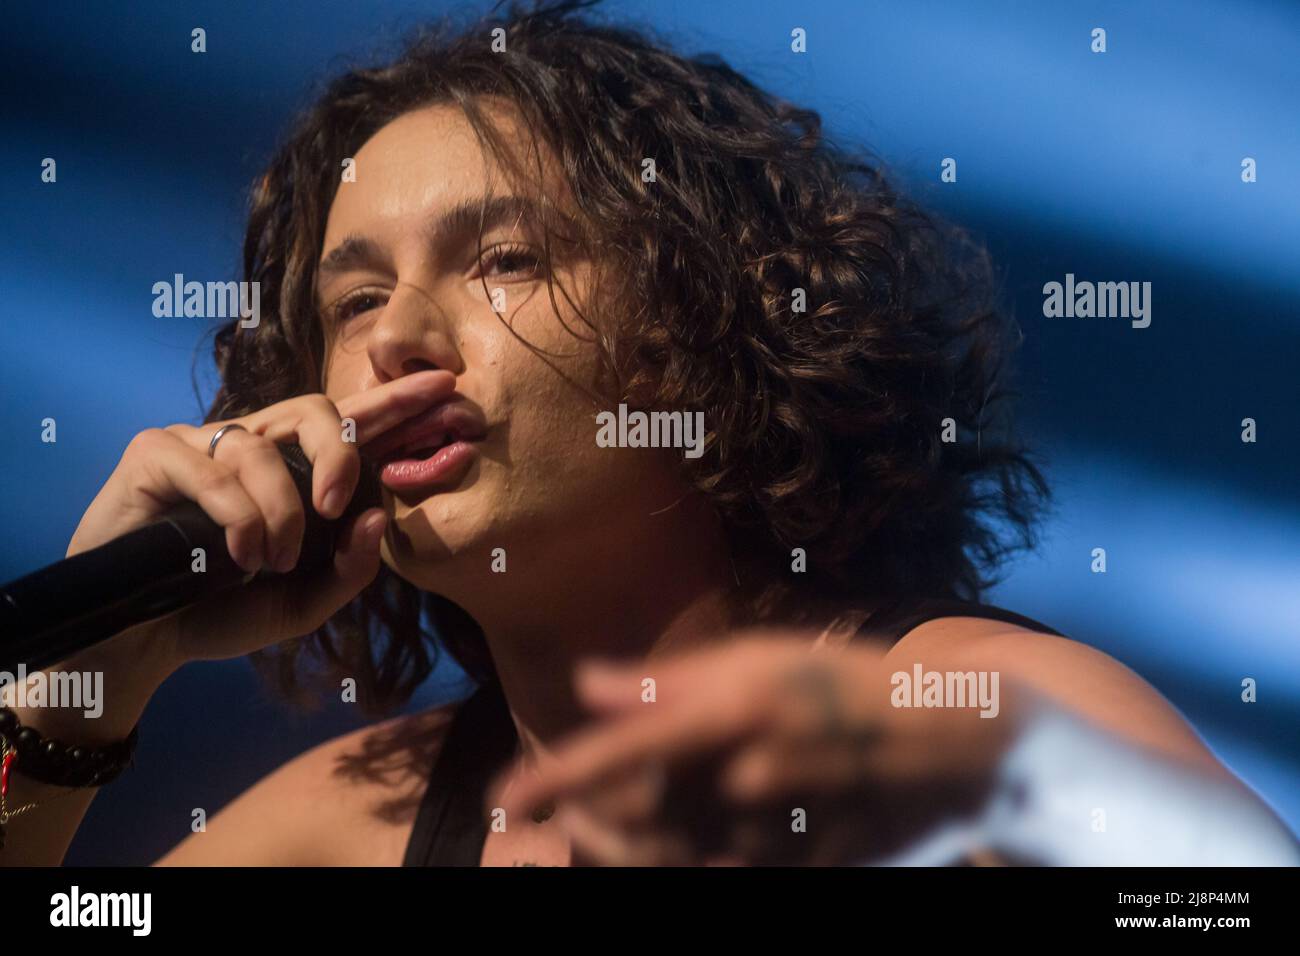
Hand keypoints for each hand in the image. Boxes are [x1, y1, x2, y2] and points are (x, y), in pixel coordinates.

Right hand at [65, 370, 456, 670]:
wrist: (144, 643)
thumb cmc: (221, 612)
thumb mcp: (303, 602)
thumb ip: (348, 568)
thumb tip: (375, 515)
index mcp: (293, 472)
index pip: (350, 425)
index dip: (396, 404)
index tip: (447, 388)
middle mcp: (251, 446)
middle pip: (313, 409)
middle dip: (339, 454)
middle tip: (337, 508)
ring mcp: (200, 443)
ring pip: (261, 446)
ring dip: (278, 513)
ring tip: (267, 563)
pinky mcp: (154, 453)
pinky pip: (211, 467)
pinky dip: (235, 516)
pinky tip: (235, 557)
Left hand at [489, 633, 1034, 865]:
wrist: (954, 749)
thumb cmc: (849, 685)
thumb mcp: (762, 658)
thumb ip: (671, 679)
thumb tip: (589, 682)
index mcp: (732, 716)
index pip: (622, 756)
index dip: (557, 777)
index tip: (507, 796)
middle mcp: (745, 783)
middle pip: (636, 824)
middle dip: (584, 820)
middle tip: (560, 809)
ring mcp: (773, 841)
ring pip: (669, 860)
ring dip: (622, 849)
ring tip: (598, 829)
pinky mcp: (797, 875)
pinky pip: (716, 876)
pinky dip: (680, 863)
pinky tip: (676, 840)